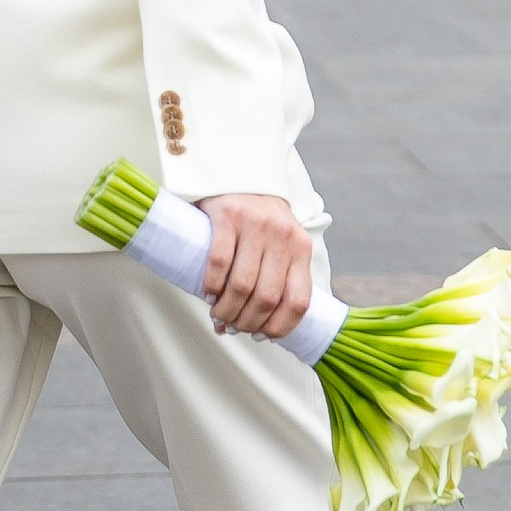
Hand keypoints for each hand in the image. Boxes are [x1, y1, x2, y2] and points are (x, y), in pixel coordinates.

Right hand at [200, 192, 316, 338]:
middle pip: (267, 297)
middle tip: (233, 327)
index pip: (298, 301)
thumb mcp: (282, 244)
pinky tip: (209, 294)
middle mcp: (282, 236)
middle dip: (247, 321)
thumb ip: (280, 276)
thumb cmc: (260, 221)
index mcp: (301, 248)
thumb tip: (261, 328)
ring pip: (243, 284)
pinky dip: (213, 285)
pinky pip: (220, 261)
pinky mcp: (228, 215)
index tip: (262, 336)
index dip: (280, 327)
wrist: (241, 173)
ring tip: (218, 315)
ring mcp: (255, 224)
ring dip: (227, 309)